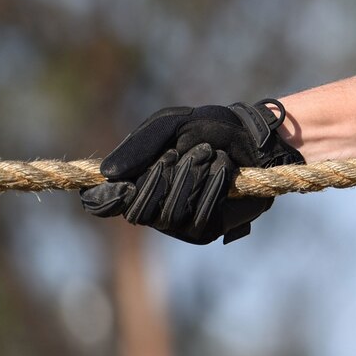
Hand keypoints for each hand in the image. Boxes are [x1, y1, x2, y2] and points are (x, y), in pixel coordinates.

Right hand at [81, 99, 302, 243]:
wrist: (254, 138)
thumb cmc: (210, 128)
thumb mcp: (171, 125)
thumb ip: (139, 145)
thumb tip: (108, 174)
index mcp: (134, 180)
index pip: (101, 203)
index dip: (103, 199)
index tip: (121, 185)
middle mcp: (151, 206)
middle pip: (137, 212)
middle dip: (160, 178)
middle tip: (181, 152)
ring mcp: (177, 224)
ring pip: (168, 215)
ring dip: (191, 178)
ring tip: (208, 154)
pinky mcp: (205, 231)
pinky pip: (198, 219)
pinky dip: (212, 188)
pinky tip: (224, 168)